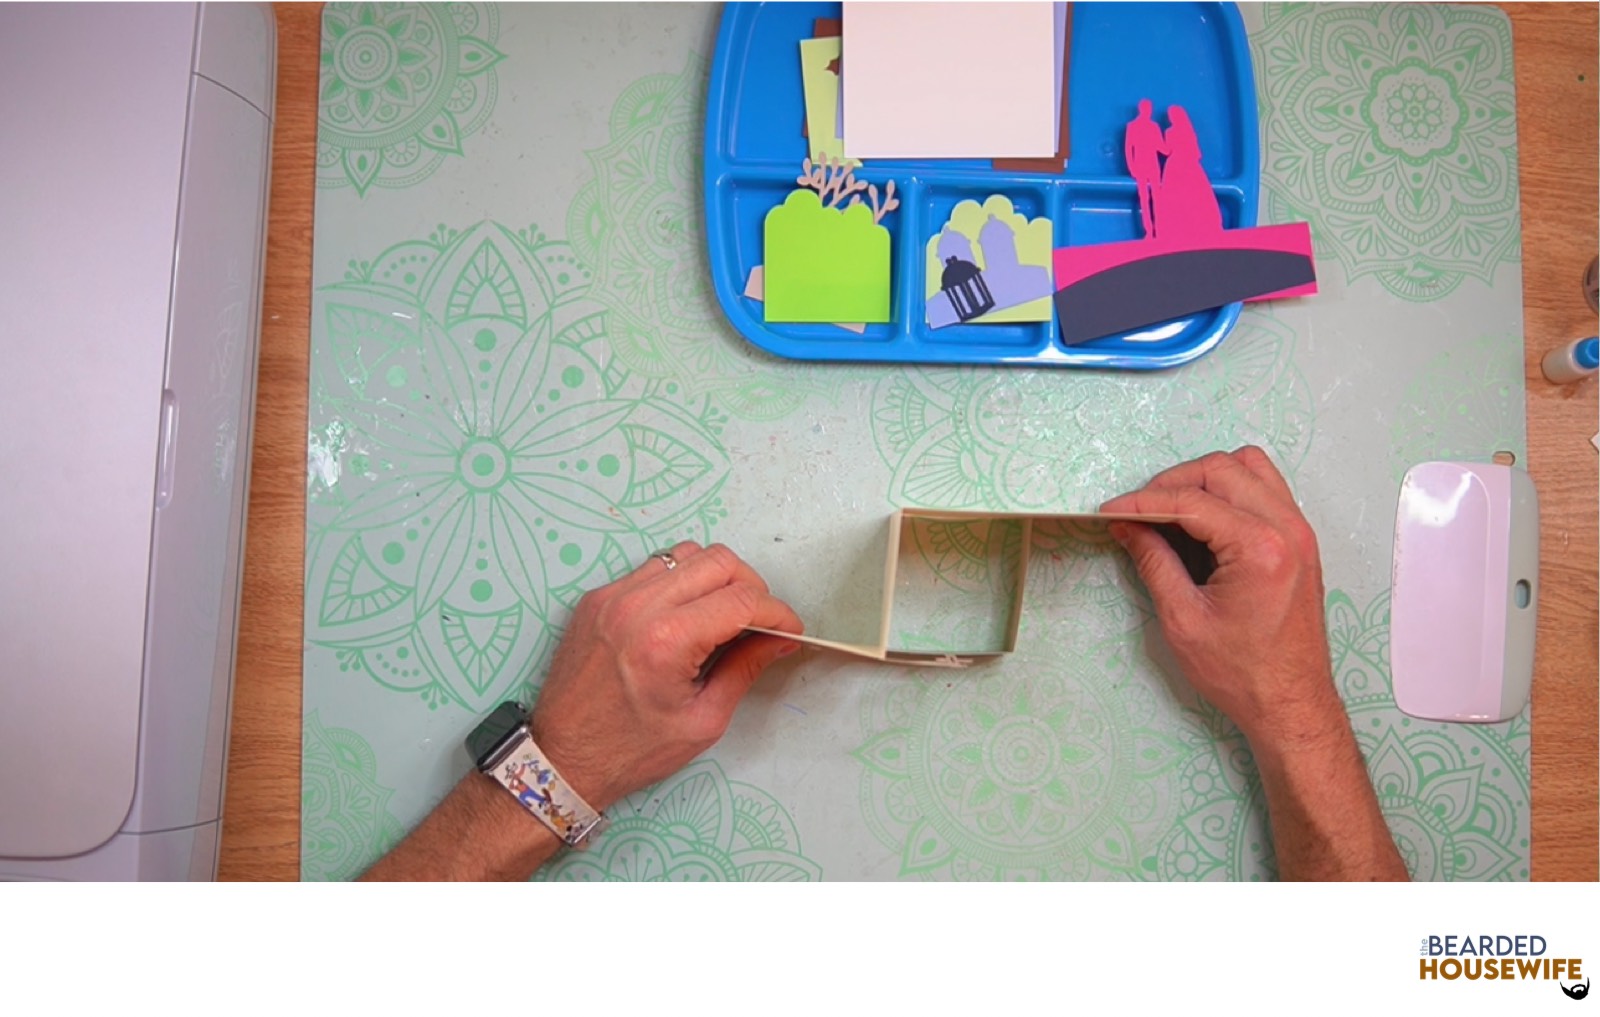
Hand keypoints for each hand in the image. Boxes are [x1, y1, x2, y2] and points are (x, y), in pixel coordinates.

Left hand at [527, 542, 802, 810]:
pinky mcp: (598, 597)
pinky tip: (686, 615)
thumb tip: (780, 639)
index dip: (777, 612)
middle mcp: (637, 606)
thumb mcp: (703, 720)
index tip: (789, 629)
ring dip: (716, 578)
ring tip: (723, 616)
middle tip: (760, 622)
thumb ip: (745, 669)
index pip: (742, 600)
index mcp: (666, 641)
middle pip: (719, 562)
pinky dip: (681, 582)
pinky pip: (653, 568)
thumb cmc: (630, 750)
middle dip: (752, 588)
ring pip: (686, 553)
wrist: (562, 757)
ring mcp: (613, 596)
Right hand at [1100, 447, 1343, 749]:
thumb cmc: (1240, 673)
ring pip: (1248, 466)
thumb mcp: (1183, 620)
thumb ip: (1154, 562)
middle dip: (1171, 483)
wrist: (1291, 702)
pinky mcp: (1300, 539)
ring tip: (1171, 508)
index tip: (1110, 511)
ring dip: (1204, 478)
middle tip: (1137, 512)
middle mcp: (1287, 529)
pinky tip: (1204, 516)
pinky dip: (1231, 489)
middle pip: (1220, 469)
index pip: (1191, 501)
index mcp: (1259, 549)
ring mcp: (1299, 530)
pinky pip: (1265, 487)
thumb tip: (1128, 526)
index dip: (1143, 502)